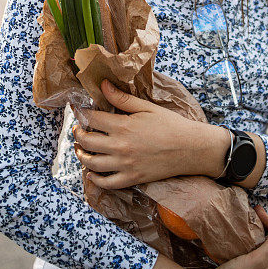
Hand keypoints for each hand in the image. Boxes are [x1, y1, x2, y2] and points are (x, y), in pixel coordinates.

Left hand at [72, 79, 228, 187]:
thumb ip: (122, 98)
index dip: (81, 113)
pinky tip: (92, 172)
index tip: (77, 111)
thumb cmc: (170, 124)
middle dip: (77, 134)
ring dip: (81, 155)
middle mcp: (120, 146)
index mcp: (123, 126)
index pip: (92, 118)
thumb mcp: (146, 107)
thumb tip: (103, 85)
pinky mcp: (132, 178)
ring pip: (92, 163)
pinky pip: (107, 183)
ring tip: (79, 148)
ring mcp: (125, 165)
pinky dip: (95, 179)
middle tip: (77, 129)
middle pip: (87, 141)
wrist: (190, 148)